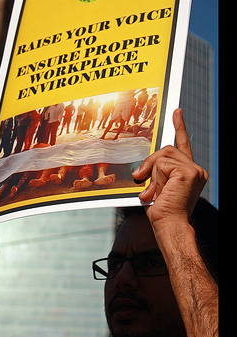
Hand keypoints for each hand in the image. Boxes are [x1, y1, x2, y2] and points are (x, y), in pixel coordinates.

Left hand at [132, 109, 207, 229]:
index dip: (179, 127)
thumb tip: (141, 167)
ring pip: (163, 156)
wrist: (169, 225)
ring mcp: (194, 169)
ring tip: (154, 191)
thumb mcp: (155, 185)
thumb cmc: (161, 211)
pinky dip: (156, 177)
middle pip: (166, 149)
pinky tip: (160, 191)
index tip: (176, 111)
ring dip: (152, 173)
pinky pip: (162, 164)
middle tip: (141, 178)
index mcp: (189, 172)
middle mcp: (196, 169)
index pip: (182, 144)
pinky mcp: (188, 171)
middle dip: (151, 163)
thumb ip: (153, 172)